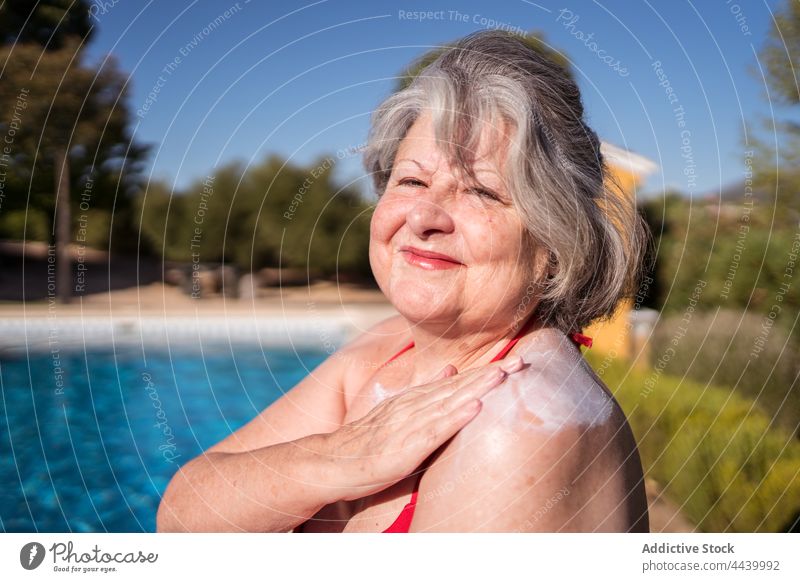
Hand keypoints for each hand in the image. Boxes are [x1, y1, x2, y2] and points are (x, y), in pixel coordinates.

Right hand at [322, 356, 524, 499]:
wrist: (334, 460)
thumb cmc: (369, 441)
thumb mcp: (398, 411)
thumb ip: (425, 393)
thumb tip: (451, 370)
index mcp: (416, 399)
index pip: (457, 381)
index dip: (486, 370)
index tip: (515, 359)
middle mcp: (415, 406)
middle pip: (460, 386)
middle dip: (491, 373)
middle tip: (522, 360)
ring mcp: (410, 425)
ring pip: (450, 402)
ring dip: (478, 387)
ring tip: (504, 375)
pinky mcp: (406, 446)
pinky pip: (434, 430)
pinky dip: (455, 417)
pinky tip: (474, 406)